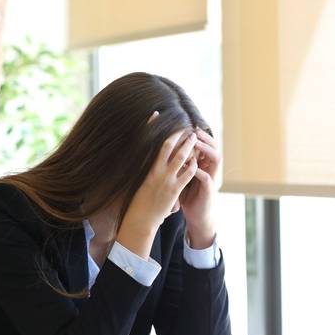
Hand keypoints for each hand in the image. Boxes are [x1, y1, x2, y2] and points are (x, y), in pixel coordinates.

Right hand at [116, 130, 198, 256]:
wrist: (140, 218)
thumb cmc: (138, 200)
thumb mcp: (138, 180)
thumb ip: (144, 168)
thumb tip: (145, 157)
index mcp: (146, 167)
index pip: (151, 143)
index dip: (153, 128)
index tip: (157, 116)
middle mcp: (156, 171)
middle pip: (168, 147)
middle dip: (177, 135)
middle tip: (184, 125)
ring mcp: (166, 180)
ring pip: (180, 158)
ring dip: (188, 146)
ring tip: (194, 138)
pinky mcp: (174, 190)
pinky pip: (187, 174)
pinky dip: (192, 165)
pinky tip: (196, 160)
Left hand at [179, 128, 220, 247]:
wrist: (197, 216)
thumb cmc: (187, 195)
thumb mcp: (181, 177)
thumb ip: (176, 164)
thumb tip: (163, 150)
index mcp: (202, 164)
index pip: (205, 145)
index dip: (198, 135)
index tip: (187, 126)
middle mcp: (209, 169)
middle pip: (213, 147)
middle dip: (204, 137)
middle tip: (194, 129)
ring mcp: (211, 178)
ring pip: (215, 158)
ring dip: (206, 149)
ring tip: (196, 142)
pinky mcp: (209, 190)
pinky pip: (206, 177)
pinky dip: (198, 170)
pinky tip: (192, 165)